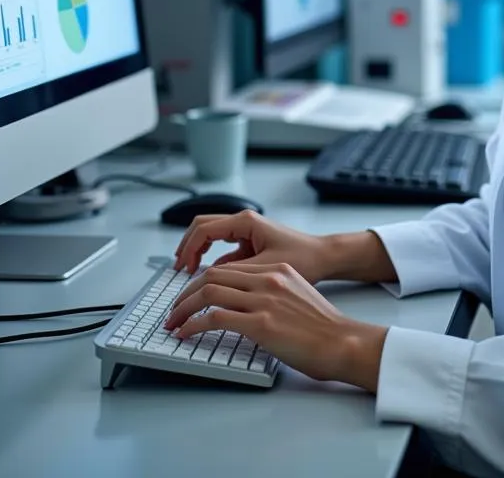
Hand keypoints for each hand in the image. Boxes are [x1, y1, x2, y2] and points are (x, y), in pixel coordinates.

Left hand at [163, 262, 387, 390]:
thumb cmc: (323, 328)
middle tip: (174, 310)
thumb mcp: (296, 297)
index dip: (202, 283)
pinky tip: (185, 334)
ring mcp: (264, 300)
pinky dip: (193, 325)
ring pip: (208, 293)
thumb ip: (271, 293)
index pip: (228, 269)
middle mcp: (268, 279)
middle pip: (212, 276)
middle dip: (186, 294)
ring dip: (183, 308)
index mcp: (277, 271)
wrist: (343, 342)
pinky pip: (215, 318)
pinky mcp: (260, 324)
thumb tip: (244, 306)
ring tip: (173, 322)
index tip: (190, 298)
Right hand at [172, 210, 332, 283]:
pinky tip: (211, 281)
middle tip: (178, 269)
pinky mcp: (251, 244)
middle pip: (203, 228)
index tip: (181, 269)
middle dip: (187, 247)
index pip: (203, 229)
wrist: (324, 258)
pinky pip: (224, 250)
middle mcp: (244, 222)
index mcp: (245, 222)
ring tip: (188, 275)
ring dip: (198, 254)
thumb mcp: (264, 268)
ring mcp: (247, 232)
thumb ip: (234, 272)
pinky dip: (213, 262)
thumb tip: (205, 282)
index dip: (187, 249)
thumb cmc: (303, 258)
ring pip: (212, 238)